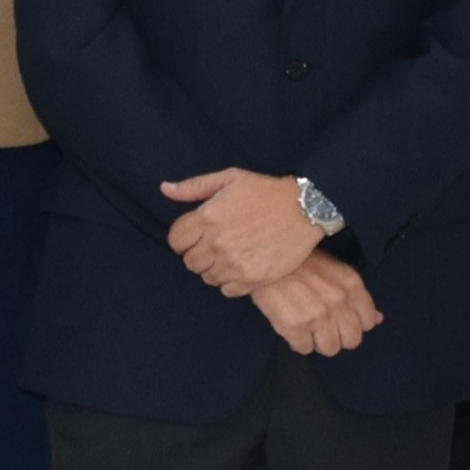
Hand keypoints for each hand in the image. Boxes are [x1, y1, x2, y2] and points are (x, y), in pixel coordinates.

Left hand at [161, 167, 322, 293]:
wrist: (305, 209)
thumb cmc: (266, 191)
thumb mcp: (230, 178)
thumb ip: (194, 187)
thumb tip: (165, 189)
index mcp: (207, 218)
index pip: (175, 241)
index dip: (184, 238)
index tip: (197, 235)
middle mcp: (217, 244)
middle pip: (190, 262)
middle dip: (199, 253)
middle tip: (217, 244)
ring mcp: (234, 264)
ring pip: (207, 277)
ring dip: (214, 268)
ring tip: (232, 254)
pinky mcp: (252, 280)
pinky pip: (226, 290)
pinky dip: (230, 281)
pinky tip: (242, 266)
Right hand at [248, 256, 382, 355]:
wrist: (262, 257)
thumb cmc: (299, 262)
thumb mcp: (334, 271)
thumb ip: (357, 297)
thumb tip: (378, 319)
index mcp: (351, 285)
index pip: (368, 322)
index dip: (353, 324)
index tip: (339, 319)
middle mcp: (338, 301)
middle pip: (351, 341)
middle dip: (337, 336)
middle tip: (321, 325)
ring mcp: (317, 315)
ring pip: (330, 349)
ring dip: (317, 341)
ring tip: (306, 325)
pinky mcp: (295, 326)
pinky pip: (304, 349)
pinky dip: (296, 341)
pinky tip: (290, 324)